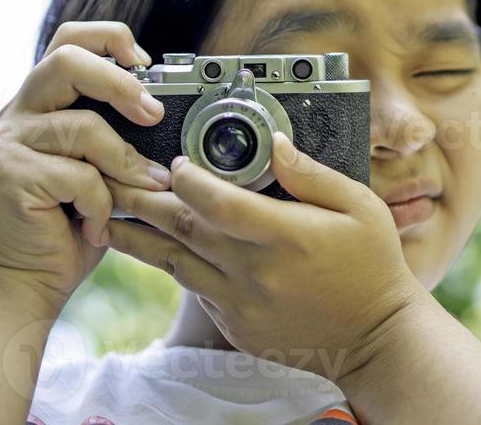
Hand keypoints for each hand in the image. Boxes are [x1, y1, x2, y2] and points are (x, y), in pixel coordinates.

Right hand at [0, 21, 171, 311]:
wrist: (20, 291)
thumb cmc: (66, 233)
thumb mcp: (99, 174)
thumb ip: (116, 139)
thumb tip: (165, 114)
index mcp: (38, 105)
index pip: (68, 40)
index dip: (111, 39)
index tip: (148, 64)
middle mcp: (15, 115)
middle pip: (67, 59)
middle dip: (120, 83)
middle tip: (154, 114)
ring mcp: (7, 144)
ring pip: (82, 125)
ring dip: (124, 162)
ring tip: (143, 190)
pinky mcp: (9, 175)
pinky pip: (78, 175)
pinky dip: (101, 204)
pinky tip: (96, 227)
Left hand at [104, 131, 425, 379]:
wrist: (374, 338)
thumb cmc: (372, 266)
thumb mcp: (359, 206)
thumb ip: (312, 173)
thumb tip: (274, 142)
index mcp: (287, 237)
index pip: (218, 203)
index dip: (189, 179)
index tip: (177, 163)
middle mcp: (256, 272)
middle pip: (183, 229)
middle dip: (142, 200)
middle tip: (109, 176)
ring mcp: (241, 303)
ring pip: (175, 262)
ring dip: (138, 236)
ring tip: (106, 213)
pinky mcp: (235, 325)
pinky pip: (194, 287)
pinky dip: (169, 263)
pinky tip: (150, 245)